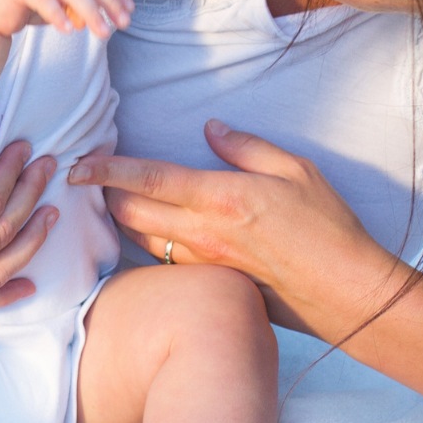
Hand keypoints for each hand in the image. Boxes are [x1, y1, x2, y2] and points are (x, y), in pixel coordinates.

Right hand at [0, 0, 132, 38]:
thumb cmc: (31, 5)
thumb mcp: (63, 3)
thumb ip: (85, 5)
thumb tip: (112, 18)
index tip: (129, 11)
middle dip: (109, 2)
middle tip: (122, 24)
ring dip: (90, 12)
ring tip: (103, 33)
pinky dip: (58, 14)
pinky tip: (69, 31)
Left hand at [67, 119, 401, 333]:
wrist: (345, 293)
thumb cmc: (328, 228)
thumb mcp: (295, 170)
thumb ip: (247, 148)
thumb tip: (212, 129)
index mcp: (219, 198)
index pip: (147, 179)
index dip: (106, 170)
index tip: (78, 163)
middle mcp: (202, 233)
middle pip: (130, 212)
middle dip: (103, 193)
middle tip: (89, 176)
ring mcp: (203, 262)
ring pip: (142, 239)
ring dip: (123, 218)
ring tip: (113, 199)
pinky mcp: (210, 282)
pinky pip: (166, 259)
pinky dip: (150, 241)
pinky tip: (152, 231)